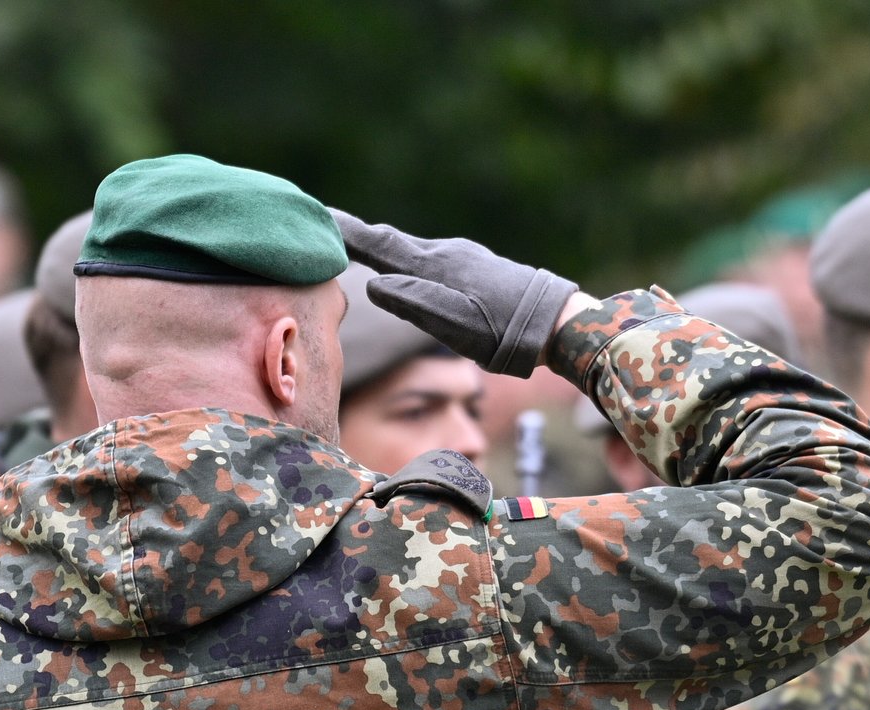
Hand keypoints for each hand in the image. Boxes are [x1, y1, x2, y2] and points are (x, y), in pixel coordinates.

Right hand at [331, 208, 578, 377]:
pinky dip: (403, 257)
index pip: (378, 244)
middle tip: (320, 226)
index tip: (313, 215)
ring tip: (351, 244)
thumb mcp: (457, 326)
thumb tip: (374, 284)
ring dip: (379, 245)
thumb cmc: (504, 333)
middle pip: (389, 241)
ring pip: (409, 249)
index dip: (344, 232)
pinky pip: (427, 257)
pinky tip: (403, 266)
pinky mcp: (473, 265)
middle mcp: (444, 253)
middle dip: (354, 234)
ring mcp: (461, 256)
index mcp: (434, 266)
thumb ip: (416, 303)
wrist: (556, 323)